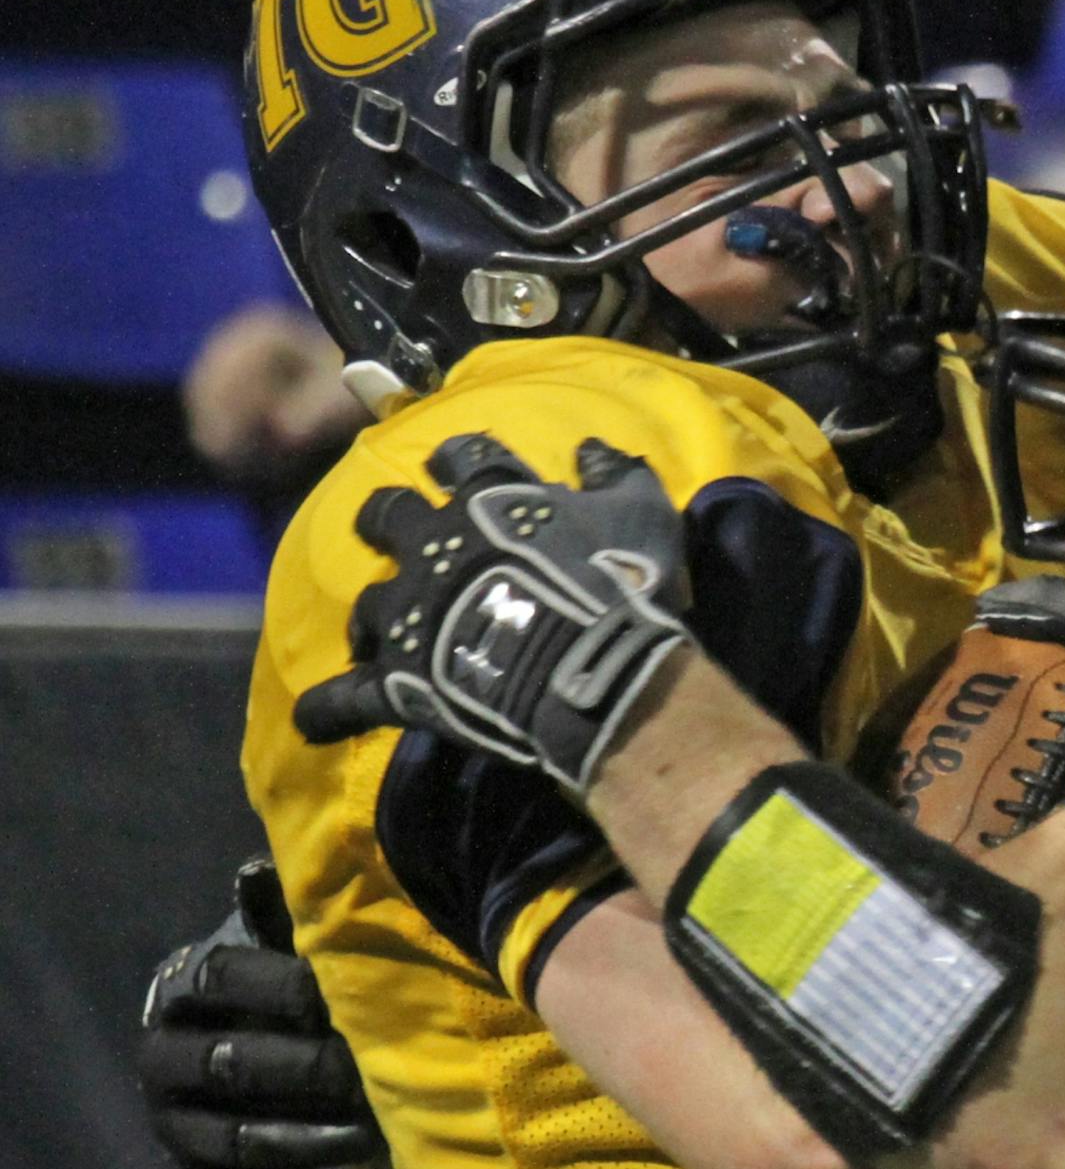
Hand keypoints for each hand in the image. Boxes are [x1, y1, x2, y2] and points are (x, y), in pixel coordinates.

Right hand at [138, 857, 379, 1168]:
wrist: (254, 1044)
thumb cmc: (284, 978)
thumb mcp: (285, 939)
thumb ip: (280, 913)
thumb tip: (259, 869)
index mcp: (179, 990)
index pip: (222, 978)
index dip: (285, 983)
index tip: (344, 991)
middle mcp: (163, 1062)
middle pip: (234, 1068)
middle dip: (309, 1069)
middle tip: (372, 1069)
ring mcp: (179, 1129)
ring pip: (242, 1143)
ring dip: (314, 1141)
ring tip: (375, 1135)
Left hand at [293, 434, 691, 796]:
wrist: (595, 672)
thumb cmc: (623, 586)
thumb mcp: (644, 513)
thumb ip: (617, 472)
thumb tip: (592, 447)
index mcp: (492, 499)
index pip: (462, 456)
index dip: (455, 458)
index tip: (449, 464)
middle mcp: (436, 545)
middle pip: (388, 514)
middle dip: (385, 519)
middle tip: (389, 530)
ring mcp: (412, 613)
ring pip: (369, 604)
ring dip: (373, 617)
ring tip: (378, 635)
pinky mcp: (400, 680)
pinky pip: (346, 699)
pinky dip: (329, 710)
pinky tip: (316, 721)